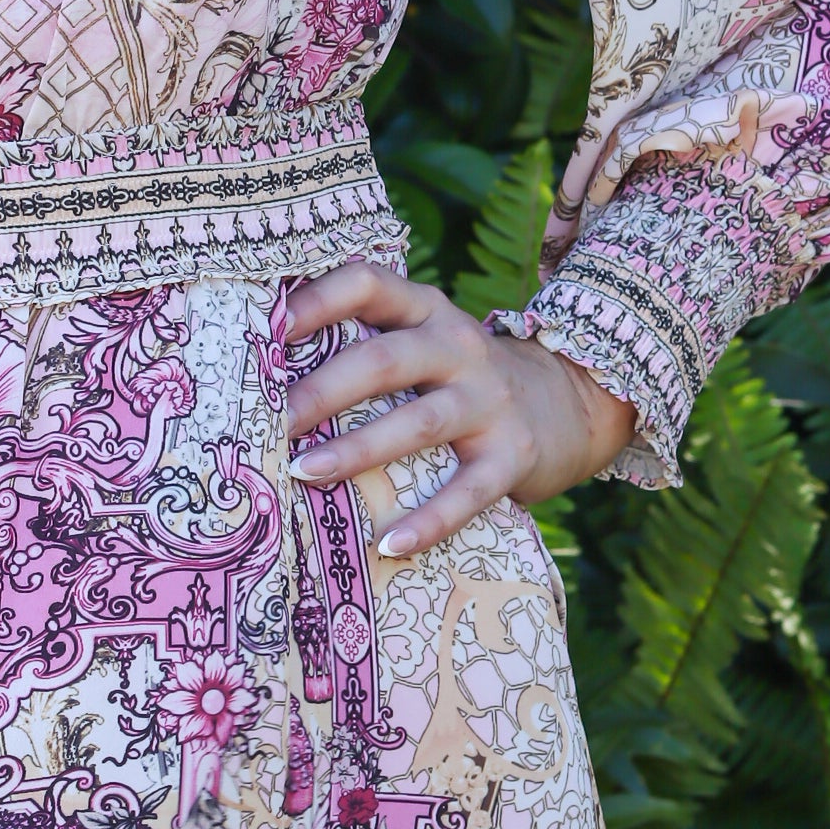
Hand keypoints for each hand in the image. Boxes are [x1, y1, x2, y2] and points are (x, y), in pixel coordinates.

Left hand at [282, 265, 635, 560]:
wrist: (568, 405)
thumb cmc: (460, 377)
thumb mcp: (423, 342)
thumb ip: (365, 342)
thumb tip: (261, 369)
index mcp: (426, 311)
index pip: (369, 283)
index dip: (316, 301)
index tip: (265, 331)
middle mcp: (458, 347)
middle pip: (385, 360)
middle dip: (323, 390)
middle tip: (273, 421)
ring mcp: (489, 402)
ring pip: (419, 423)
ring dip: (357, 450)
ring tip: (303, 472)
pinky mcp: (513, 456)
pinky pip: (466, 492)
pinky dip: (427, 521)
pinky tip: (387, 545)